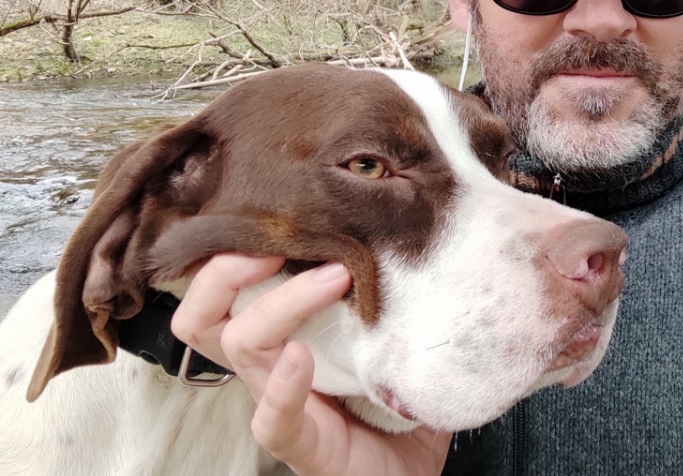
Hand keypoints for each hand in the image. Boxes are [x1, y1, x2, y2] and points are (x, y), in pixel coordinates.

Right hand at [171, 254, 450, 475]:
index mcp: (278, 336)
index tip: (273, 214)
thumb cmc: (394, 395)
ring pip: (240, 347)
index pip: (220, 291)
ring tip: (333, 276)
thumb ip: (378, 290)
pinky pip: (273, 420)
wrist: (412, 467)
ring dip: (282, 304)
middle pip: (203, 316)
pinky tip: (300, 358)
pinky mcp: (303, 446)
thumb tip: (392, 230)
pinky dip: (282, 387)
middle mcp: (267, 366)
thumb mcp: (383, 329)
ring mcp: (280, 405)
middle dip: (226, 271)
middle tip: (275, 242)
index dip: (227, 252)